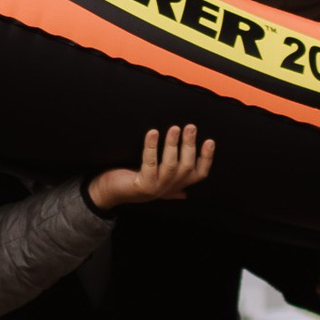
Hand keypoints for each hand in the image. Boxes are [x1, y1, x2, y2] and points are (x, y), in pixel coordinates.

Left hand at [88, 124, 216, 212]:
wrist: (110, 192)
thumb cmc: (134, 181)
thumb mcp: (156, 182)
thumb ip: (172, 186)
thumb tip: (186, 193)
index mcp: (177, 184)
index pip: (199, 174)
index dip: (206, 158)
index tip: (209, 140)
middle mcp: (170, 187)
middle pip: (186, 167)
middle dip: (189, 146)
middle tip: (190, 127)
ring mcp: (157, 188)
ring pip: (171, 166)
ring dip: (173, 145)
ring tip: (174, 128)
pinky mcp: (143, 185)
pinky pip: (149, 164)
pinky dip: (151, 147)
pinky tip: (152, 133)